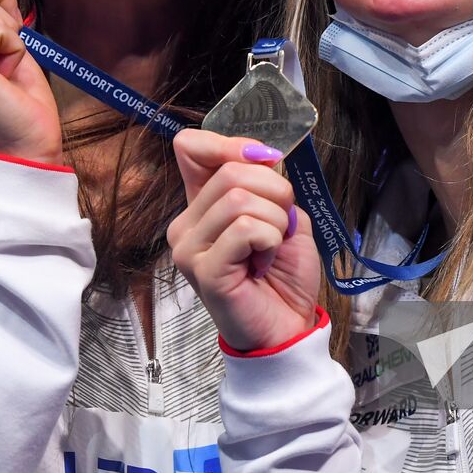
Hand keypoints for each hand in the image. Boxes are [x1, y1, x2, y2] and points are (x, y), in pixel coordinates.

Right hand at [169, 129, 320, 351]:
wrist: (287, 327)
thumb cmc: (282, 275)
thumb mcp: (280, 214)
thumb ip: (266, 183)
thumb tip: (262, 156)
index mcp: (200, 206)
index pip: (190, 147)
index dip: (234, 145)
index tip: (267, 163)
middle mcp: (185, 224)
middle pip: (229, 170)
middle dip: (275, 189)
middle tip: (282, 223)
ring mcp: (189, 249)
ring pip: (239, 198)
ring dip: (275, 219)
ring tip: (272, 247)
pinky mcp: (203, 271)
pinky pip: (246, 229)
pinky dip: (270, 240)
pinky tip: (264, 263)